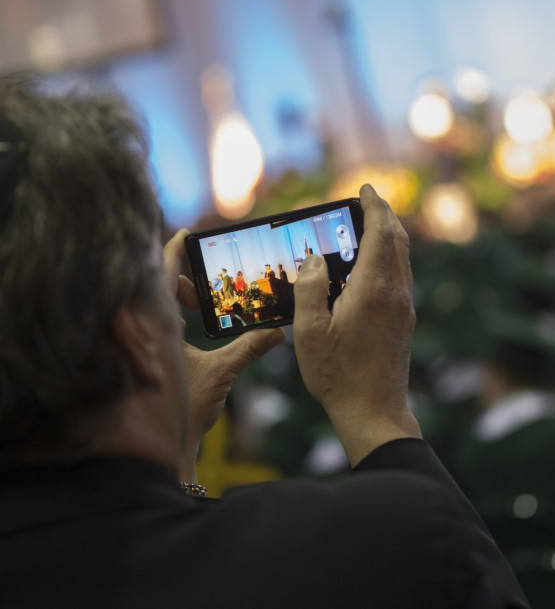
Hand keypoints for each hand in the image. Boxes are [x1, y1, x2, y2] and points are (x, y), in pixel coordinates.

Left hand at [162, 229, 285, 479]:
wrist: (164, 449)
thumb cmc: (183, 410)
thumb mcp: (221, 373)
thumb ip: (249, 348)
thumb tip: (279, 332)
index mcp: (156, 324)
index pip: (159, 274)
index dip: (173, 250)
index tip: (187, 232)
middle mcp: (147, 329)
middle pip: (162, 287)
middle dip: (186, 278)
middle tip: (213, 274)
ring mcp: (149, 344)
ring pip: (164, 308)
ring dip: (186, 299)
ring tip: (211, 296)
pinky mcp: (155, 359)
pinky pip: (166, 325)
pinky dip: (184, 317)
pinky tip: (202, 323)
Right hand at [292, 184, 421, 464]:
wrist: (374, 412)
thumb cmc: (337, 374)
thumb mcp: (309, 331)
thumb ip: (310, 288)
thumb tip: (314, 259)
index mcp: (373, 289)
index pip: (381, 232)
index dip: (375, 205)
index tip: (366, 188)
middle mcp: (396, 293)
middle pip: (398, 239)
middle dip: (385, 214)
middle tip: (368, 200)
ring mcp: (405, 307)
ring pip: (403, 257)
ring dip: (390, 235)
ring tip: (369, 226)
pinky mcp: (405, 321)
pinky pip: (402, 275)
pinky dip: (389, 257)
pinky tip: (371, 266)